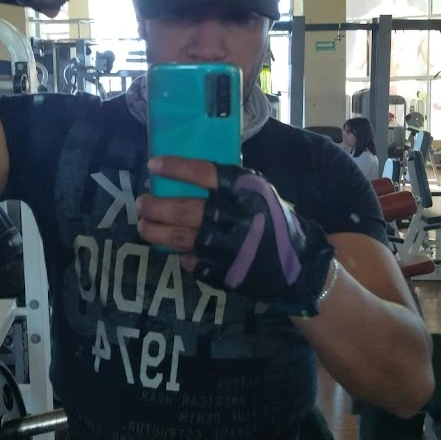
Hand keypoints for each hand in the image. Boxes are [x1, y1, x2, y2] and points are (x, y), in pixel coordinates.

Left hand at [138, 157, 334, 315]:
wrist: (299, 266)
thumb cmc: (274, 222)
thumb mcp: (259, 194)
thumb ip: (230, 186)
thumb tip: (184, 175)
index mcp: (249, 192)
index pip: (207, 174)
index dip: (177, 168)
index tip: (153, 166)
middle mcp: (241, 217)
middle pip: (188, 209)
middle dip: (157, 206)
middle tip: (141, 203)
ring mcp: (234, 248)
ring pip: (185, 238)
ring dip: (158, 232)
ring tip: (144, 226)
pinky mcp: (230, 273)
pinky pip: (196, 264)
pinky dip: (183, 258)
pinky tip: (175, 252)